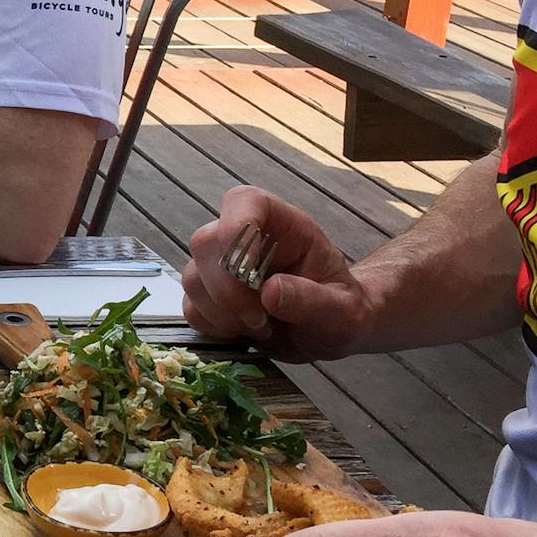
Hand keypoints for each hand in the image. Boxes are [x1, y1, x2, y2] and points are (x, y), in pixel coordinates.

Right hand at [180, 186, 374, 360]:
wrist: (330, 335)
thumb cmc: (344, 314)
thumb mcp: (345, 313)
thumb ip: (314, 301)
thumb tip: (269, 292)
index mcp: (284, 227)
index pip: (245, 202)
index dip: (235, 229)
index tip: (246, 272)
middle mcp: (247, 239)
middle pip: (206, 242)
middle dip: (226, 288)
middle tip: (260, 319)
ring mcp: (222, 267)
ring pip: (192, 277)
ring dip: (222, 312)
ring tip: (261, 328)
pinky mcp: (209, 296)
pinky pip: (191, 308)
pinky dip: (214, 327)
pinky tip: (244, 333)